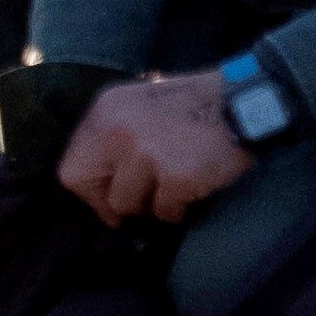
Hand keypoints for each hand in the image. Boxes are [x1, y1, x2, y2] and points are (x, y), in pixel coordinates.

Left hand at [56, 69, 253, 225]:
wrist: (243, 103)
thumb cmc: (194, 105)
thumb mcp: (140, 103)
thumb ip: (114, 133)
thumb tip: (97, 180)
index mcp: (105, 111)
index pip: (72, 168)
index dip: (91, 190)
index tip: (107, 198)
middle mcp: (117, 130)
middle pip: (95, 191)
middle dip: (116, 203)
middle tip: (138, 205)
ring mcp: (145, 154)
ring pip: (129, 205)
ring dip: (152, 203)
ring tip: (173, 185)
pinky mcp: (175, 176)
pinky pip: (165, 212)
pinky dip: (179, 208)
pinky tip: (192, 188)